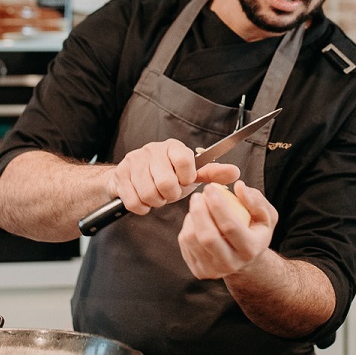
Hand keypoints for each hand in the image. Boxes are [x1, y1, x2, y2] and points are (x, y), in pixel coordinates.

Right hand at [106, 138, 239, 215]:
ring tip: (158, 195)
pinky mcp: (120, 176)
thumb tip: (236, 172)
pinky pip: (134, 202)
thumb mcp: (190, 175)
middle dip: (170, 195)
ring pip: (149, 194)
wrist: (131, 178)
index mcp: (173, 147)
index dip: (186, 178)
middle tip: (169, 192)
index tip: (184, 181)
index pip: (185, 162)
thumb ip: (213, 174)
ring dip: (156, 201)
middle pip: (166, 183)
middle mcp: (152, 150)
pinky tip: (144, 200)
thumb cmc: (166, 176)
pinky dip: (142, 207)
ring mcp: (133, 161)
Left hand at [177, 181, 276, 279]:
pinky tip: (196, 220)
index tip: (210, 187)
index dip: (217, 204)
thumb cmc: (255, 231)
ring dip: (191, 217)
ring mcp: (213, 271)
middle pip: (207, 237)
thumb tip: (239, 186)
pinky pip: (185, 244)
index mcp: (250, 249)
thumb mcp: (266, 215)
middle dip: (199, 211)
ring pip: (192, 240)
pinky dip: (187, 227)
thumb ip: (256, 200)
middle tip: (197, 195)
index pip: (230, 226)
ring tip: (199, 207)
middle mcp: (231, 264)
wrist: (245, 260)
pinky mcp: (199, 271)